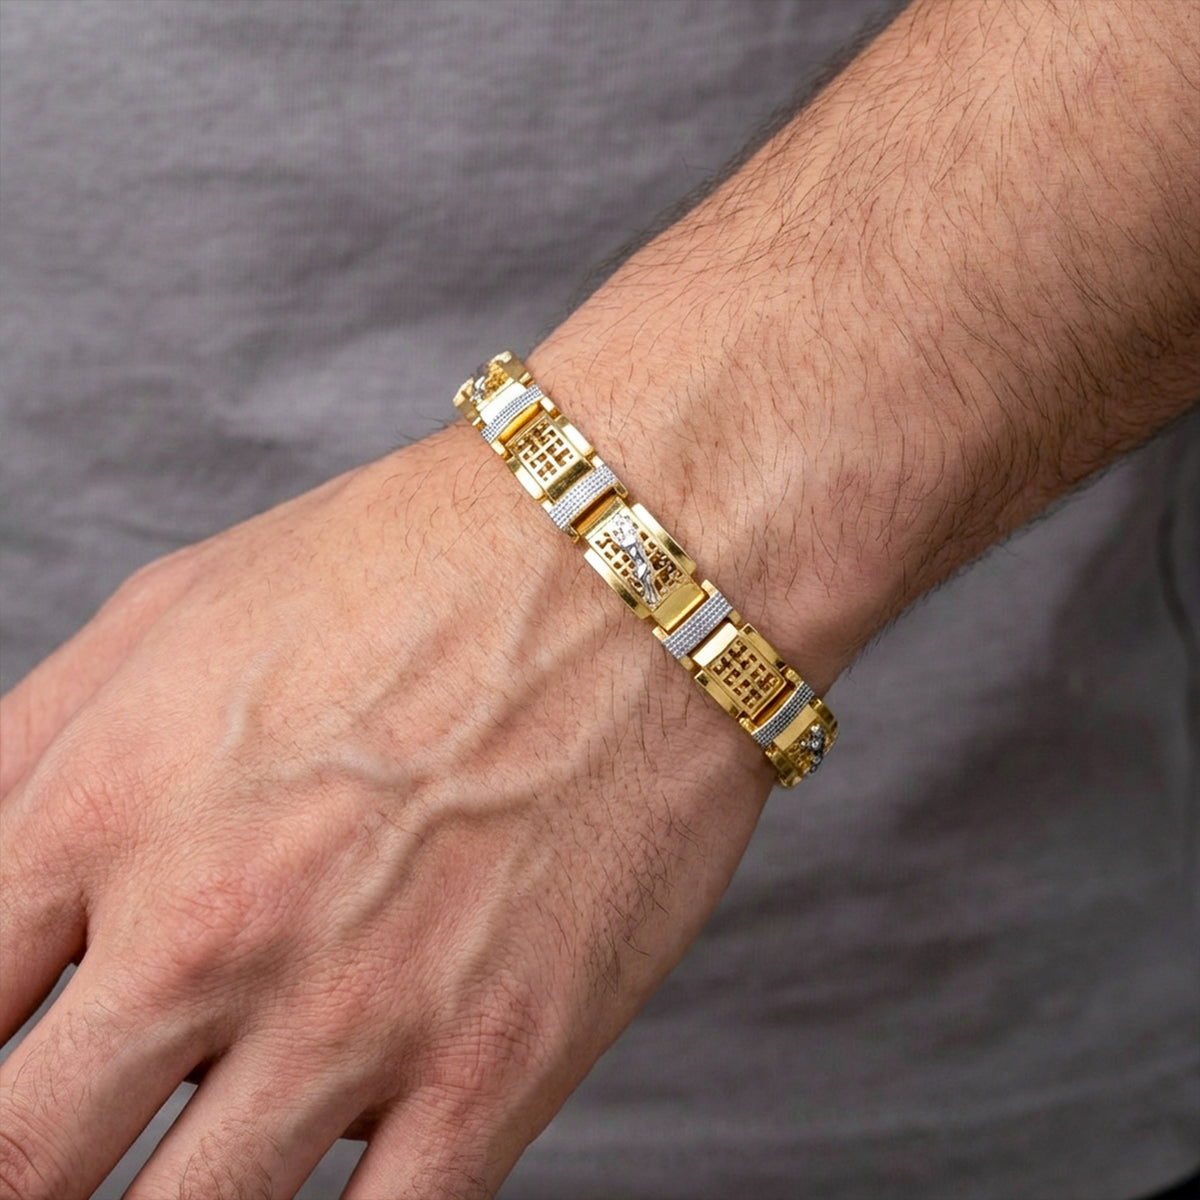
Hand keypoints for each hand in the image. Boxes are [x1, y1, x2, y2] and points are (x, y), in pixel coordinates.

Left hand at [0, 419, 769, 1198]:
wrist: (630, 568)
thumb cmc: (413, 565)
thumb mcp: (170, 611)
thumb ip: (30, 756)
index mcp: (107, 807)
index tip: (13, 1070)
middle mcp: (212, 928)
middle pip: (19, 1165)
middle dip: (29, 1171)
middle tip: (73, 1142)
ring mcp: (358, 1013)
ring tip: (188, 1163)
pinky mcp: (496, 1066)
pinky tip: (318, 1194)